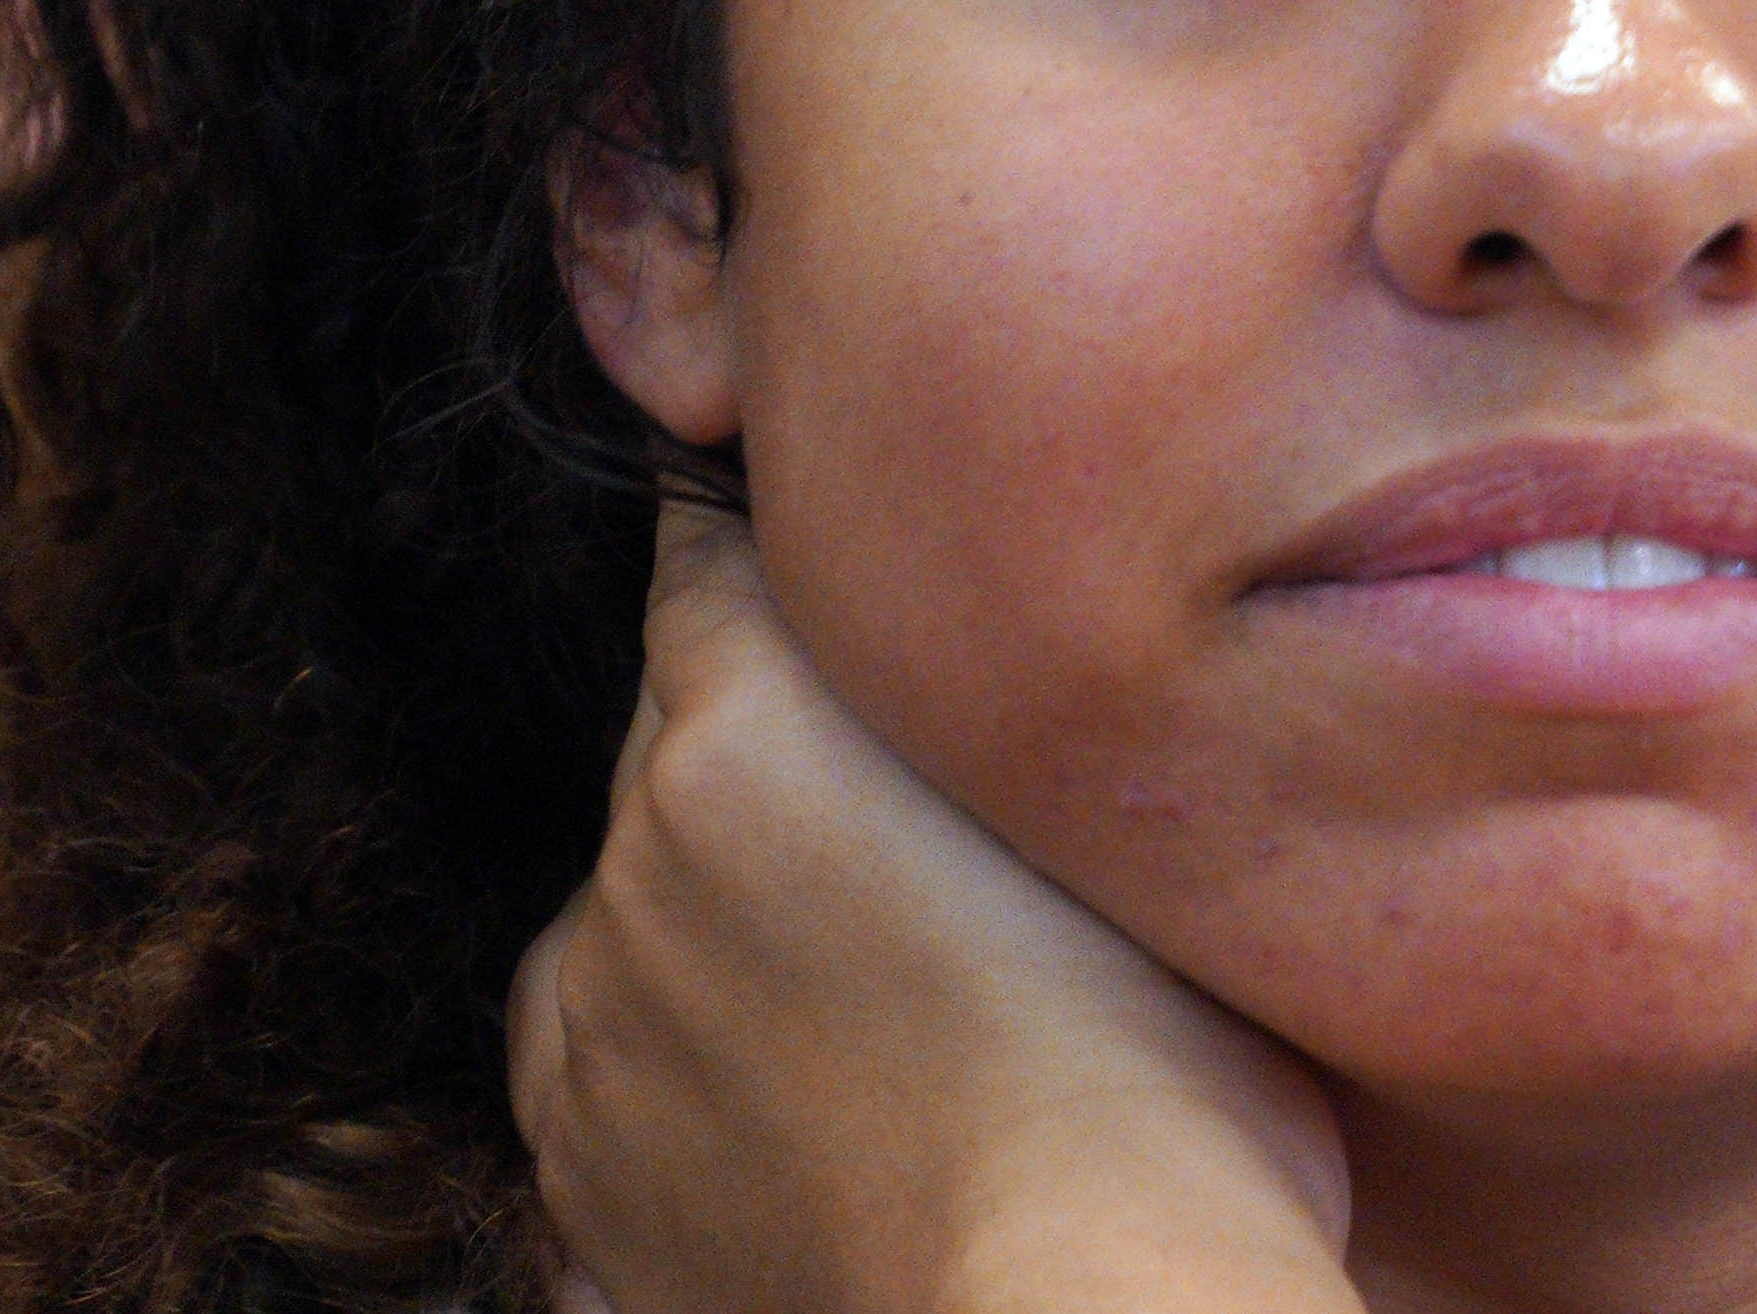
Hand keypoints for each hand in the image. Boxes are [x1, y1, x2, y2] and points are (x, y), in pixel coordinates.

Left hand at [510, 500, 1356, 1313]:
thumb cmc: (1166, 1086)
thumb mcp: (1106, 821)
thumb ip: (988, 709)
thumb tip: (967, 644)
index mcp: (738, 733)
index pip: (706, 558)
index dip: (788, 556)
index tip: (852, 569)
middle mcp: (630, 868)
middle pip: (677, 739)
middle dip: (777, 755)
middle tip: (920, 820)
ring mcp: (591, 1048)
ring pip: (634, 915)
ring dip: (720, 920)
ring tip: (879, 988)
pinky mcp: (590, 1200)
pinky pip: (612, 1081)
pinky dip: (685, 1078)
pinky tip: (806, 1105)